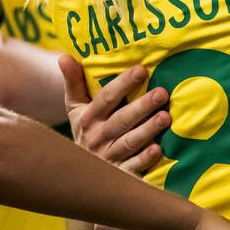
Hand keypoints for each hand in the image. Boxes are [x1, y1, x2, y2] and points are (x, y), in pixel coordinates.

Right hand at [61, 56, 167, 175]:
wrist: (79, 169)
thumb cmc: (86, 129)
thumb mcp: (75, 107)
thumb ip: (73, 81)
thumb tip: (64, 56)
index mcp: (89, 118)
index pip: (106, 98)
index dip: (123, 84)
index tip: (141, 70)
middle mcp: (98, 137)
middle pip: (121, 120)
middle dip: (142, 106)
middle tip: (162, 93)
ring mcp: (108, 157)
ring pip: (129, 142)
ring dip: (147, 130)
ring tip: (165, 117)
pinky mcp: (120, 173)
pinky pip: (132, 167)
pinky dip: (144, 159)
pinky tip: (158, 149)